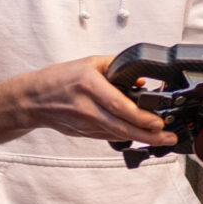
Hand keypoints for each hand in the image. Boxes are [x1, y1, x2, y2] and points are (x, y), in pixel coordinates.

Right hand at [9, 56, 170, 144]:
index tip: (159, 120)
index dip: (141, 117)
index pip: (119, 106)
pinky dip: (128, 137)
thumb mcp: (90, 63)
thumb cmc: (60, 79)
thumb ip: (117, 68)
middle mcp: (88, 108)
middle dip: (149, 135)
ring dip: (142, 139)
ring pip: (118, 135)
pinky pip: (111, 136)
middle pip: (122, 127)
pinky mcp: (86, 133)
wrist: (34, 99)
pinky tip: (142, 136)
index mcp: (89, 86)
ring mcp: (86, 124)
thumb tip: (141, 80)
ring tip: (163, 140)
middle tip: (168, 137)